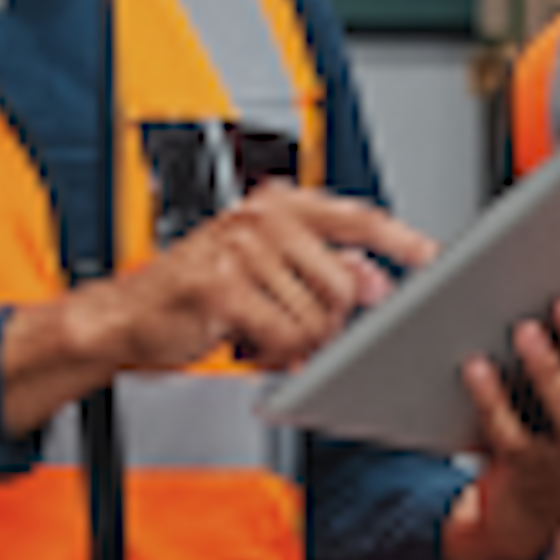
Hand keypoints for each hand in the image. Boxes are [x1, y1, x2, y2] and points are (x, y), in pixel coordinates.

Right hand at [118, 183, 433, 379]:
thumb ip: (322, 267)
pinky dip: (274, 354)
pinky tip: (251, 344)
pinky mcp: (224, 287)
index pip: (356, 217)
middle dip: (331, 323)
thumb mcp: (264, 271)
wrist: (125, 316)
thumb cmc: (194, 292)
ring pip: (318, 317)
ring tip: (263, 333)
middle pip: (345, 284)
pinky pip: (285, 336)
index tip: (434, 257)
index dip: (400, 240)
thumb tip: (376, 280)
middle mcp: (261, 218)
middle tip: (296, 330)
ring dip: (297, 342)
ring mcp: (241, 249)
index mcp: (276, 205)